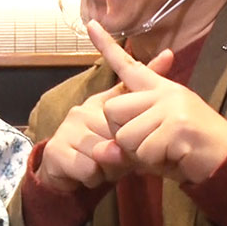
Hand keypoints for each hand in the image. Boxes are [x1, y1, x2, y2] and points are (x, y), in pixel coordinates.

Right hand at [36, 37, 175, 191]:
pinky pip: (89, 168)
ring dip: (108, 168)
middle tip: (117, 160)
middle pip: (118, 133)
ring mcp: (68, 128)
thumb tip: (170, 54)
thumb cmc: (99, 152)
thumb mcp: (125, 133)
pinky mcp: (57, 149)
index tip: (143, 47)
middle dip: (123, 154)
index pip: (121, 89)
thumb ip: (144, 109)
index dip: (125, 72)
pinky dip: (93, 178)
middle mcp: (82, 110)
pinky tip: (89, 174)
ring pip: (103, 153)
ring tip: (102, 167)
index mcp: (101, 103)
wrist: (63, 174)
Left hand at [87, 20, 226, 182]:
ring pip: (124, 135)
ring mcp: (171, 106)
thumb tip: (100, 152)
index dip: (107, 46)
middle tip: (152, 145)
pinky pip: (143, 152)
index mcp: (161, 89)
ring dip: (140, 154)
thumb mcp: (156, 142)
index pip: (129, 66)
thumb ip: (129, 141)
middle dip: (123, 136)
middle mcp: (165, 91)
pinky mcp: (177, 126)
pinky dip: (154, 163)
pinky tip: (175, 157)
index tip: (91, 24)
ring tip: (167, 152)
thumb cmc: (192, 152)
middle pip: (112, 110)